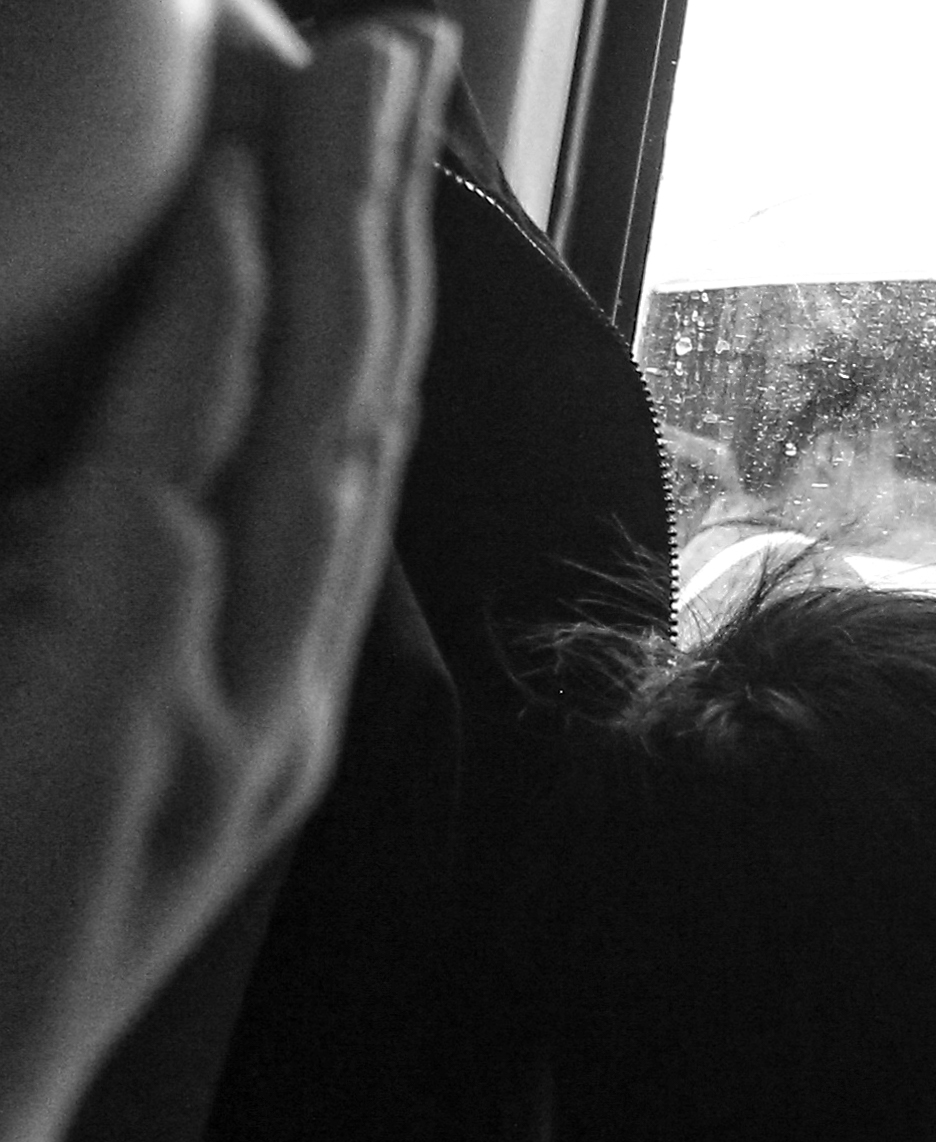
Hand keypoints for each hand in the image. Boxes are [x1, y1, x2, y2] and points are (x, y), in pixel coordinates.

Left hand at [0, 20, 445, 1141]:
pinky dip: (224, 352)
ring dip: (328, 237)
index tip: (360, 155)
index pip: (337, 465)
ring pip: (307, 430)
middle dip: (374, 218)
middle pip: (355, 413)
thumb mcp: (81, 810)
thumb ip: (115, 671)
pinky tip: (245, 225)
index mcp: (264, 712)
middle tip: (392, 50)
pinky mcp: (125, 723)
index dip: (364, 301)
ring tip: (343, 73)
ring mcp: (219, 711)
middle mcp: (275, 698)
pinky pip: (187, 495)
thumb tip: (122, 532)